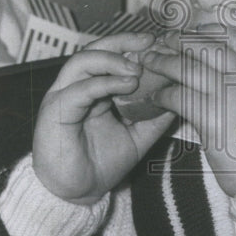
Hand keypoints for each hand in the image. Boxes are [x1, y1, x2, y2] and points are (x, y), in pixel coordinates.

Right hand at [32, 32, 174, 204]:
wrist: (78, 194)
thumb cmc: (101, 164)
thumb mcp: (138, 136)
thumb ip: (155, 116)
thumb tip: (180, 97)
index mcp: (93, 88)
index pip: (110, 54)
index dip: (133, 46)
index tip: (161, 44)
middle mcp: (76, 86)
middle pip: (95, 48)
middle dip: (123, 41)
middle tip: (150, 42)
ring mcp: (63, 95)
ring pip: (83, 61)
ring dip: (113, 60)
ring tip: (138, 68)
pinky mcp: (55, 111)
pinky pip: (79, 89)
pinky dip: (104, 83)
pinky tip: (127, 84)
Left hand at [143, 26, 235, 195]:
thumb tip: (219, 72)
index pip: (234, 37)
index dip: (208, 31)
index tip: (192, 32)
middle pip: (206, 46)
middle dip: (180, 40)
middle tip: (162, 40)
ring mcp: (228, 93)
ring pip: (187, 68)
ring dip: (163, 62)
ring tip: (148, 62)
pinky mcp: (210, 115)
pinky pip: (178, 96)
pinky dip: (162, 94)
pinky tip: (154, 97)